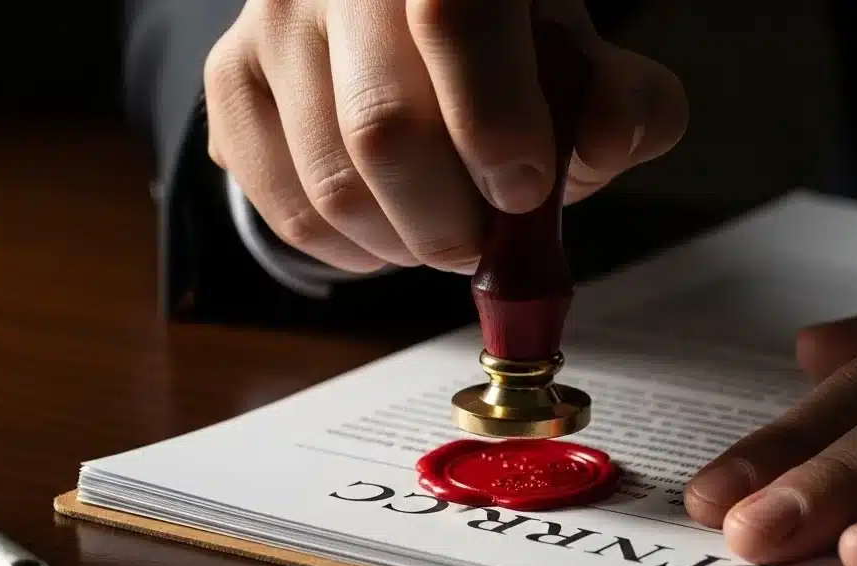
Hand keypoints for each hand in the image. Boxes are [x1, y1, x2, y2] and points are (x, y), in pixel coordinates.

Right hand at [203, 0, 686, 273]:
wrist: (405, 23)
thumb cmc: (504, 53)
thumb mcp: (580, 65)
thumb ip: (626, 102)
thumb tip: (606, 141)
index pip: (451, 14)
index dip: (492, 120)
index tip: (522, 189)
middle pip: (382, 127)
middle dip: (450, 220)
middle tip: (483, 240)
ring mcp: (273, 21)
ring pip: (332, 185)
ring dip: (404, 246)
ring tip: (441, 234)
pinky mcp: (230, 77)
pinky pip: (284, 209)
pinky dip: (350, 252)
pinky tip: (388, 234)